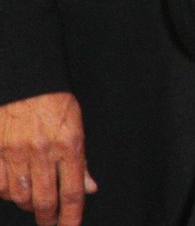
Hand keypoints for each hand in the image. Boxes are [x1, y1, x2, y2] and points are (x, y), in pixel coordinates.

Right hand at [0, 92, 96, 225]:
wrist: (27, 80)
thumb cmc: (54, 102)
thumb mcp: (77, 126)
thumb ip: (81, 160)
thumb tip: (90, 188)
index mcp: (69, 145)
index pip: (72, 192)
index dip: (71, 217)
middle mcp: (42, 152)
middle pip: (44, 200)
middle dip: (48, 217)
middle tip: (50, 222)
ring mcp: (16, 153)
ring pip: (19, 196)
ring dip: (27, 205)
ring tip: (33, 203)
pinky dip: (6, 192)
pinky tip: (13, 190)